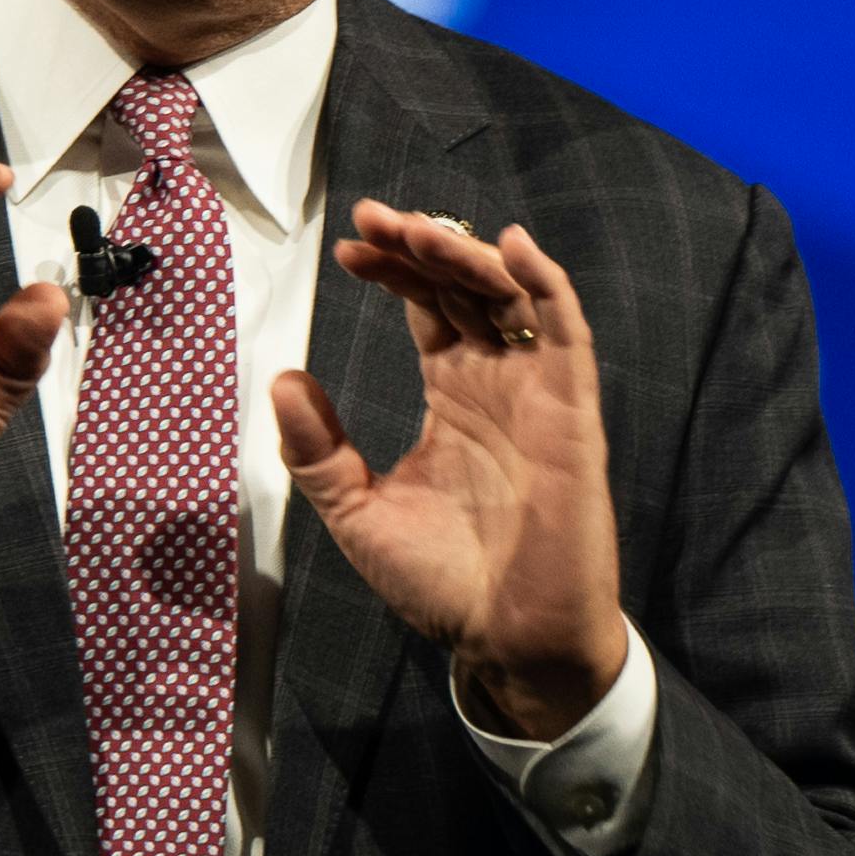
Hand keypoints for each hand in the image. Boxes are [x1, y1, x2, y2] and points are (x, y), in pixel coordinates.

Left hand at [270, 201, 625, 738]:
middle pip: (465, 289)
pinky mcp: (572, 415)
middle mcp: (497, 384)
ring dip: (468, 255)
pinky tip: (514, 247)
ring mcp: (537, 394)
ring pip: (512, 297)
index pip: (427, 308)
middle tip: (374, 219)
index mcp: (452, 397)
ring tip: (419, 229)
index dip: (395, 271)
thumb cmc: (442, 582)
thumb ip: (318, 450)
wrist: (505, 637)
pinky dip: (547, 286)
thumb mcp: (357, 511)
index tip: (348, 249)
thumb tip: (282, 379)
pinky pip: (567, 336)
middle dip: (422, 247)